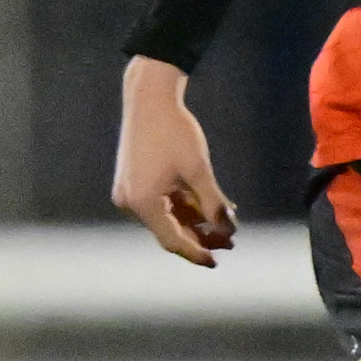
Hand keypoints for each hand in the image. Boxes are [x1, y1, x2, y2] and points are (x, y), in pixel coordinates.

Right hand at [111, 58, 237, 266]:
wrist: (149, 98)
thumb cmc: (174, 131)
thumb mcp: (199, 170)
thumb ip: (213, 203)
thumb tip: (228, 230)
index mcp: (143, 203)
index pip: (172, 240)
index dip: (196, 252)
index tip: (216, 262)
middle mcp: (131, 202)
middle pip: (169, 230)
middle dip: (200, 235)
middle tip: (230, 241)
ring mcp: (130, 192)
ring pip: (167, 216)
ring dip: (194, 220)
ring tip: (225, 223)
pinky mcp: (134, 181)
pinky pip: (161, 202)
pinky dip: (183, 205)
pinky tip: (208, 205)